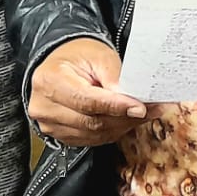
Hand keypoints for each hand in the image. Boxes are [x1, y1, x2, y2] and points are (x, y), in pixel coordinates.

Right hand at [27, 38, 148, 145]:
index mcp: (50, 80)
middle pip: (91, 121)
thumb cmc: (78, 56)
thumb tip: (130, 99)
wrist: (62, 64)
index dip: (115, 106)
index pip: (86, 101)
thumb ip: (114, 76)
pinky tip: (126, 120)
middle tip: (151, 109)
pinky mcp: (59, 135)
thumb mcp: (98, 55)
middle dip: (125, 117)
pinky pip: (92, 140)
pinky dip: (112, 131)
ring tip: (143, 113)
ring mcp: (49, 124)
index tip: (139, 107)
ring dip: (122, 125)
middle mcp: (45, 106)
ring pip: (94, 134)